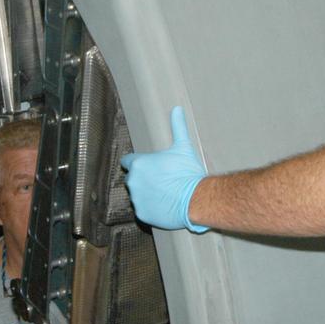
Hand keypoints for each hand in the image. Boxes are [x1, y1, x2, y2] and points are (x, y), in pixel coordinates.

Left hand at [121, 106, 208, 232]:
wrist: (196, 199)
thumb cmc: (188, 173)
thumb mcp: (183, 148)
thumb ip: (177, 127)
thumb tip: (177, 109)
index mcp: (139, 164)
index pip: (128, 161)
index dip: (138, 162)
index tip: (148, 166)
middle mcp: (133, 181)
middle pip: (133, 179)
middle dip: (143, 179)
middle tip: (161, 180)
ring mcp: (137, 199)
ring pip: (138, 195)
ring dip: (147, 193)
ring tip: (165, 193)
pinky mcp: (142, 214)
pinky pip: (143, 209)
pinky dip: (151, 208)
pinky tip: (165, 205)